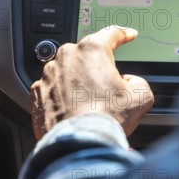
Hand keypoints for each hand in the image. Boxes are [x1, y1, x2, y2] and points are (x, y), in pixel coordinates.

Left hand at [30, 27, 154, 139]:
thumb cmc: (107, 119)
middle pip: (87, 54)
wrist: (79, 145)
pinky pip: (53, 88)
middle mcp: (67, 56)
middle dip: (99, 66)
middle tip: (109, 87)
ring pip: (68, 70)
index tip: (128, 35)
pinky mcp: (37, 93)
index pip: (112, 33)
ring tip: (90, 103)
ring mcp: (48, 74)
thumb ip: (138, 81)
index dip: (124, 33)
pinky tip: (74, 109)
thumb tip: (129, 82)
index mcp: (92, 50)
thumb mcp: (141, 96)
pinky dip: (63, 95)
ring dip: (79, 81)